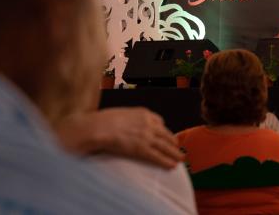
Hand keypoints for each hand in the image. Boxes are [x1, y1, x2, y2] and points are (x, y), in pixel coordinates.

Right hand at [55, 107, 183, 168]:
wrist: (97, 127)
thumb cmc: (103, 121)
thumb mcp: (121, 113)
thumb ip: (130, 119)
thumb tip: (128, 125)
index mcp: (143, 113)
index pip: (159, 121)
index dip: (163, 130)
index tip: (166, 135)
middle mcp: (148, 123)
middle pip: (166, 134)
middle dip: (173, 142)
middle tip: (178, 148)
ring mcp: (146, 136)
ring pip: (165, 146)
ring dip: (174, 153)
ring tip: (181, 158)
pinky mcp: (142, 148)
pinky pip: (157, 156)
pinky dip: (166, 161)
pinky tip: (172, 165)